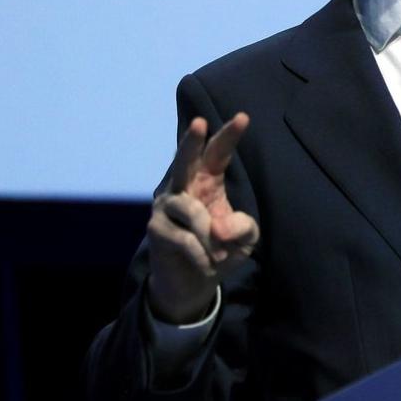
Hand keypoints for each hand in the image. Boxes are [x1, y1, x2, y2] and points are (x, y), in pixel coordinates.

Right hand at [147, 113, 258, 323]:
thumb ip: (242, 227)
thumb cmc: (221, 250)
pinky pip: (184, 237)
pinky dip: (202, 253)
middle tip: (199, 123)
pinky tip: (207, 264)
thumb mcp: (244, 239)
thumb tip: (220, 228)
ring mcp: (166, 205)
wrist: (194, 283)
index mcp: (208, 179)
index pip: (218, 153)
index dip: (229, 135)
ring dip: (210, 237)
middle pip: (185, 160)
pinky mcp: (156, 228)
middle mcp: (183, 185)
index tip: (243, 117)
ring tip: (220, 255)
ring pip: (191, 211)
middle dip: (192, 142)